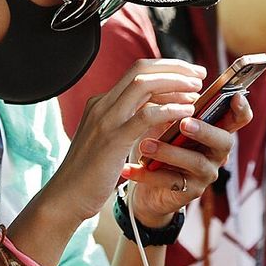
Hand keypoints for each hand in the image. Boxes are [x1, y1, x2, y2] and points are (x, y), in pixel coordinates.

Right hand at [46, 59, 204, 224]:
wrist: (65, 198)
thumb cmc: (89, 174)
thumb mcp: (108, 139)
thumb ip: (126, 121)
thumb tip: (156, 111)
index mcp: (102, 103)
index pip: (137, 71)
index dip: (166, 68)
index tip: (189, 74)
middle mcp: (102, 104)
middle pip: (141, 69)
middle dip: (175, 68)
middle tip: (200, 75)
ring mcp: (106, 120)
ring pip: (144, 84)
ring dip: (175, 84)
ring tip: (197, 92)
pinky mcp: (113, 139)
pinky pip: (146, 115)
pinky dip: (170, 110)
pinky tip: (187, 113)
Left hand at [122, 90, 253, 224]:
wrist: (147, 185)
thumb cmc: (162, 144)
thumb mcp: (167, 123)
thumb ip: (172, 106)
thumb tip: (165, 79)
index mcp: (216, 130)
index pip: (239, 119)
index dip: (241, 109)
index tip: (234, 97)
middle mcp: (217, 152)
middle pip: (223, 141)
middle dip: (205, 130)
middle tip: (184, 123)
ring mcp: (205, 174)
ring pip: (195, 162)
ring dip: (170, 151)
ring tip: (144, 145)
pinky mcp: (188, 193)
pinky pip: (169, 182)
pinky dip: (147, 175)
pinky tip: (128, 169)